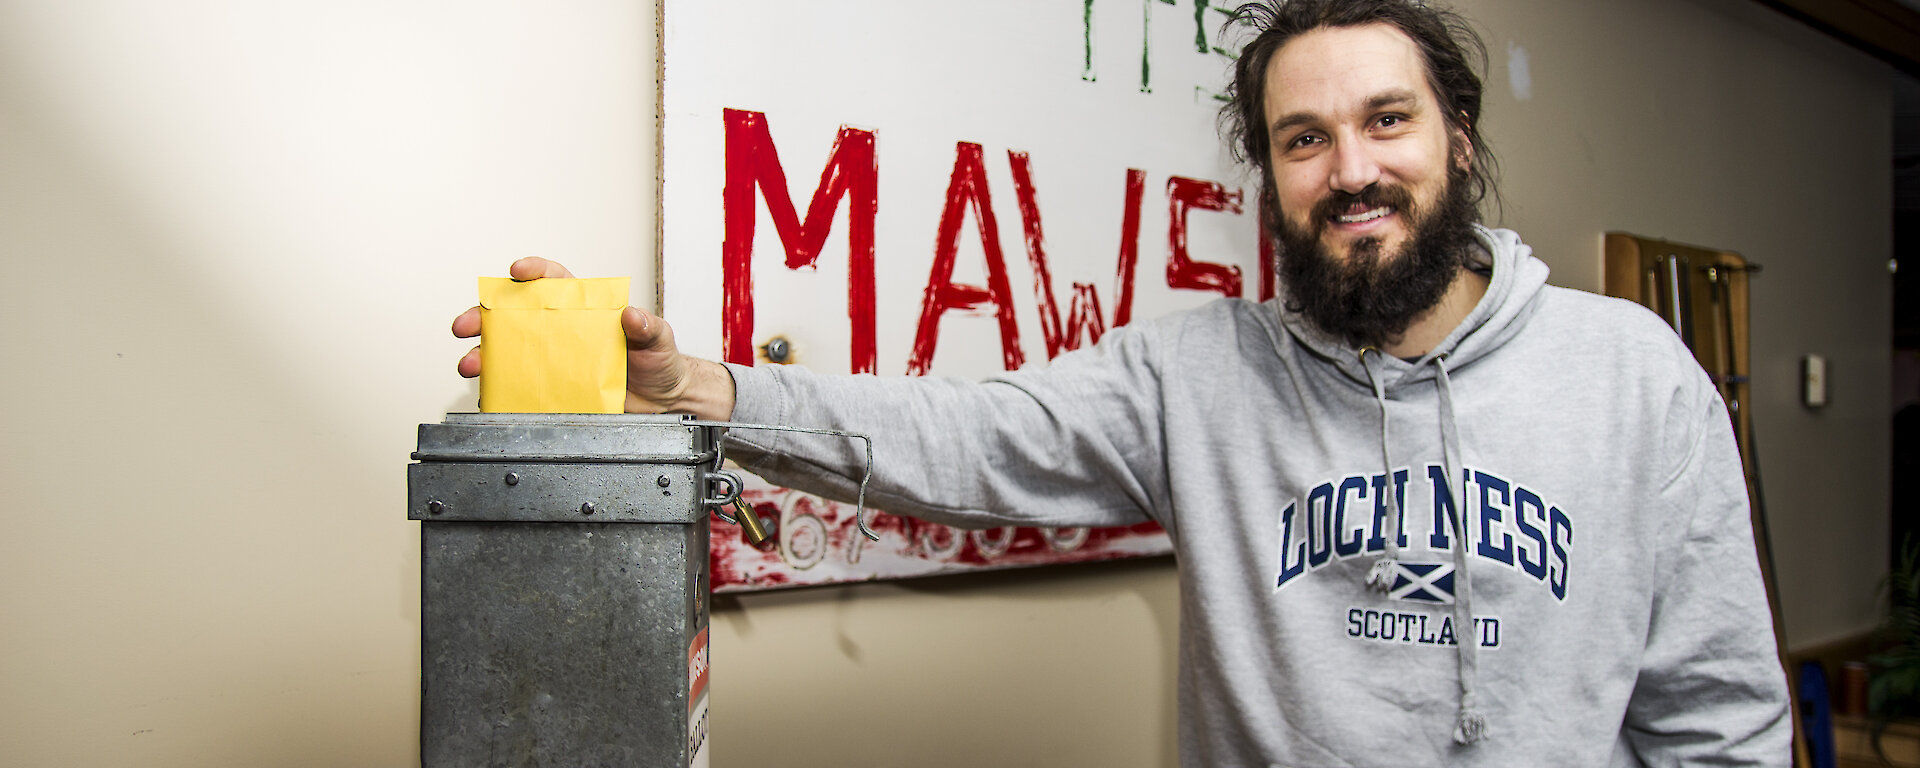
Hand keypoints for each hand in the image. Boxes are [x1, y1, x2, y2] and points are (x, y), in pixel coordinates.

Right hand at [452, 257, 736, 418]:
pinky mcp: (553, 388)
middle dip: (483, 315)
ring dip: (483, 355)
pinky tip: (491, 392)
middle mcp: (563, 331)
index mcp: (584, 309)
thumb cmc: (659, 362)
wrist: (662, 402)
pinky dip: (501, 389)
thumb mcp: (659, 338)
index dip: (533, 271)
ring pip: (509, 351)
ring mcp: (555, 360)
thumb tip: (632, 315)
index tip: (517, 271)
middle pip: (514, 315)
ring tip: (471, 364)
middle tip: (467, 325)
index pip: (554, 280)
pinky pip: (521, 386)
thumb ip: (648, 325)